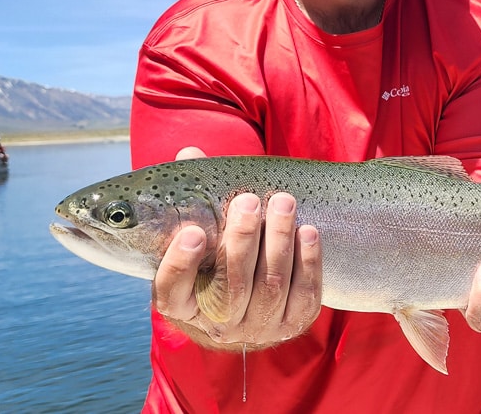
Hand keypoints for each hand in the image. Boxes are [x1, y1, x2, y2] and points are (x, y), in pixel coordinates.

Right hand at [152, 146, 323, 348]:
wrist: (252, 300)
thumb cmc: (217, 255)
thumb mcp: (200, 232)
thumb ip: (194, 196)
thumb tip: (190, 153)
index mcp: (182, 304)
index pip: (172, 290)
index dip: (180, 264)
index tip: (192, 232)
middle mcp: (218, 324)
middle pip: (230, 287)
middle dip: (242, 240)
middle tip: (249, 201)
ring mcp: (257, 328)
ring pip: (271, 287)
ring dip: (279, 241)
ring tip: (283, 202)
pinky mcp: (292, 324)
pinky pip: (304, 295)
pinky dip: (308, 261)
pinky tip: (307, 231)